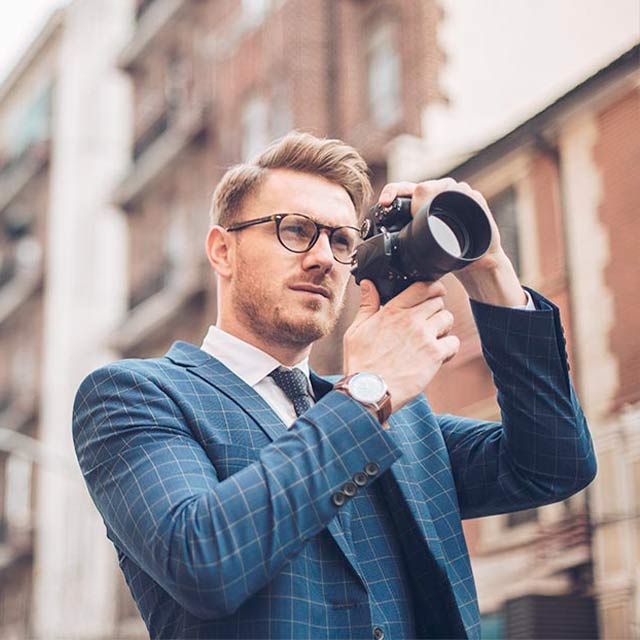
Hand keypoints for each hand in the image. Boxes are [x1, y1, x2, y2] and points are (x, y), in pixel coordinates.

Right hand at [343, 279, 459, 413]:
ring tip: (432, 338)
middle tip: (427, 321)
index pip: (422, 287)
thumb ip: (367, 305)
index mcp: (392, 311)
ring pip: (447, 318)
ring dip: (442, 326)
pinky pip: (454, 342)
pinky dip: (449, 347)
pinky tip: (438, 354)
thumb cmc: (361, 363)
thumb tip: (368, 284)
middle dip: (434, 309)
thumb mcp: (356, 330)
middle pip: (438, 301)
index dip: (431, 287)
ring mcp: (424, 337)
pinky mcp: (435, 355)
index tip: (432, 293)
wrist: (369, 390)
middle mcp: (411, 320)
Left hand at [379, 179, 526, 306]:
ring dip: (433, 196)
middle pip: (422, 186)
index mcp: (421, 201)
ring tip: (428, 211)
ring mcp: (457, 194)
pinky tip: (454, 207)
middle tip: (409, 212)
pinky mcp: (475, 200)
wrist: (476, 263)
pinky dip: (459, 198)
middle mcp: (438, 192)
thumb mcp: (419, 251)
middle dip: (412, 196)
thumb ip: (401, 245)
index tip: (384, 203)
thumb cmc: (446, 254)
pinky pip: (466, 193)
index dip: (392, 192)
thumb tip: (368, 260)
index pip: (403, 189)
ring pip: (442, 186)